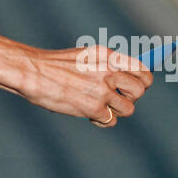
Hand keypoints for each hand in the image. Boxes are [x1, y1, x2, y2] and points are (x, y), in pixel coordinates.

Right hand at [22, 44, 152, 125]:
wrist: (33, 72)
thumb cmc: (56, 66)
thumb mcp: (85, 57)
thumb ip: (107, 66)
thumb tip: (127, 80)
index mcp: (108, 55)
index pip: (143, 70)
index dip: (143, 82)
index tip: (135, 87)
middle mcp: (109, 71)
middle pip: (140, 90)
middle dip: (130, 98)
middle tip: (116, 99)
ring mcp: (103, 90)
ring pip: (128, 108)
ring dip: (116, 111)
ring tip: (100, 107)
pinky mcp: (94, 107)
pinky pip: (111, 120)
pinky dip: (102, 121)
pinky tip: (89, 114)